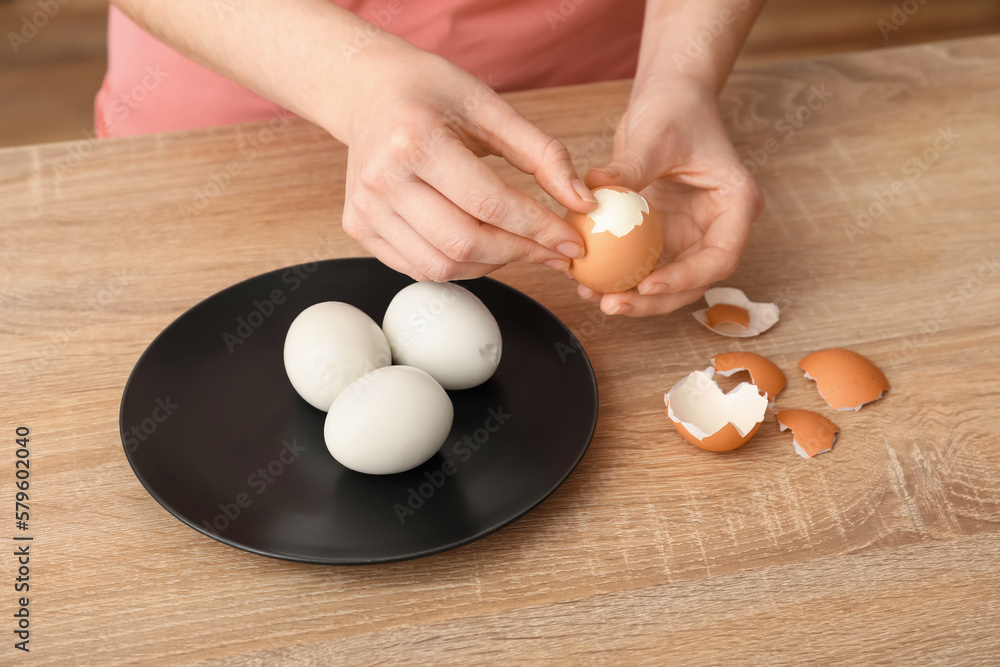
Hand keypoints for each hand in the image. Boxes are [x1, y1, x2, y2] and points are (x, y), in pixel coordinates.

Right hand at [339, 43, 596, 281]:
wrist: (368, 89)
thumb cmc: (430, 92)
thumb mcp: (490, 108)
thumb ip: (542, 155)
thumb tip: (582, 203)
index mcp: (414, 139)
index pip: (489, 204)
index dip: (538, 229)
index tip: (571, 241)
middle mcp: (382, 178)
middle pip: (465, 243)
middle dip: (520, 253)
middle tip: (553, 252)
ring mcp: (366, 207)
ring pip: (442, 266)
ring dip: (493, 265)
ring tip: (520, 246)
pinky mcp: (359, 227)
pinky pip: (419, 268)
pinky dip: (460, 267)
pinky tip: (483, 248)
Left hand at [578, 78, 764, 315]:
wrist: (670, 98)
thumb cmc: (675, 109)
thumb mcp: (655, 135)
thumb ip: (630, 167)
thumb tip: (593, 189)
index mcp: (735, 204)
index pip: (720, 257)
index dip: (685, 278)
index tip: (645, 285)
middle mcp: (718, 226)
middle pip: (693, 281)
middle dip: (652, 300)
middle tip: (611, 303)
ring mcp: (691, 234)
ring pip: (668, 281)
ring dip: (632, 295)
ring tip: (592, 296)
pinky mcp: (665, 234)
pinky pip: (644, 264)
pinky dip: (619, 275)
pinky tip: (587, 281)